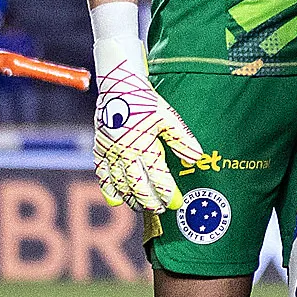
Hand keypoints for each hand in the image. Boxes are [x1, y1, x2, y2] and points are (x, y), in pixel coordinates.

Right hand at [92, 69, 202, 211]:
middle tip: (161, 209)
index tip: (176, 203)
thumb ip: (182, 140)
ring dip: (132, 199)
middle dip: (151, 201)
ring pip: (120, 185)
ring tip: (143, 207)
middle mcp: (126, 154)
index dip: (168, 194)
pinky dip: (109, 190)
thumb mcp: (169, 118)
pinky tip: (117, 200)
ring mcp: (111, 154)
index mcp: (145, 146)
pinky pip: (102, 176)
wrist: (118, 86)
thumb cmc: (146, 101)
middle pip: (138, 187)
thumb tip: (196, 157)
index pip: (159, 179)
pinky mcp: (100, 150)